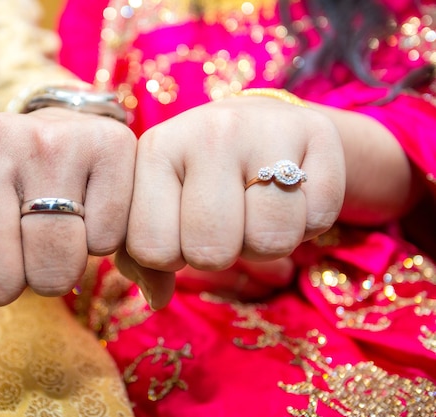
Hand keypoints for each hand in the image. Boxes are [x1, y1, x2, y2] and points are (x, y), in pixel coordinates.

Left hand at [0, 108, 136, 345]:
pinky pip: (106, 241)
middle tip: (22, 242)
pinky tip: (88, 208)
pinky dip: (102, 240)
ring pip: (55, 269)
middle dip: (15, 281)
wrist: (53, 134)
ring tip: (54, 229)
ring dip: (58, 268)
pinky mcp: (107, 144)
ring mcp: (45, 140)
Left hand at [120, 96, 345, 307]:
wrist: (259, 122)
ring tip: (256, 208)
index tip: (180, 228)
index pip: (152, 250)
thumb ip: (142, 257)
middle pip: (211, 253)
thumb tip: (157, 299)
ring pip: (269, 242)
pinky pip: (318, 221)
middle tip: (224, 221)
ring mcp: (266, 129)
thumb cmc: (198, 176)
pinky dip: (307, 223)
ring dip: (265, 243)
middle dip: (219, 254)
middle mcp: (209, 132)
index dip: (171, 257)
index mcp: (156, 149)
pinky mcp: (319, 132)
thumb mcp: (157, 204)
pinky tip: (291, 194)